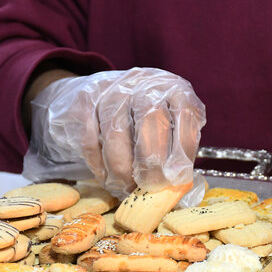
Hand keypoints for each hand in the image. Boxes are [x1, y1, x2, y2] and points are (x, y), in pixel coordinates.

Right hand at [23, 67, 205, 196]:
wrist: (107, 90)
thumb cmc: (149, 118)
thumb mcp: (173, 126)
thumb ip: (178, 150)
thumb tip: (177, 186)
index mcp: (175, 89)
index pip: (185, 117)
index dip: (181, 152)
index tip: (175, 179)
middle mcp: (145, 83)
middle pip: (150, 121)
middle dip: (150, 163)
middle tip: (149, 188)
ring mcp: (113, 89)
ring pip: (115, 133)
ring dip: (121, 169)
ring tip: (127, 188)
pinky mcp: (86, 101)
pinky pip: (91, 139)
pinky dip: (99, 165)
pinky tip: (107, 177)